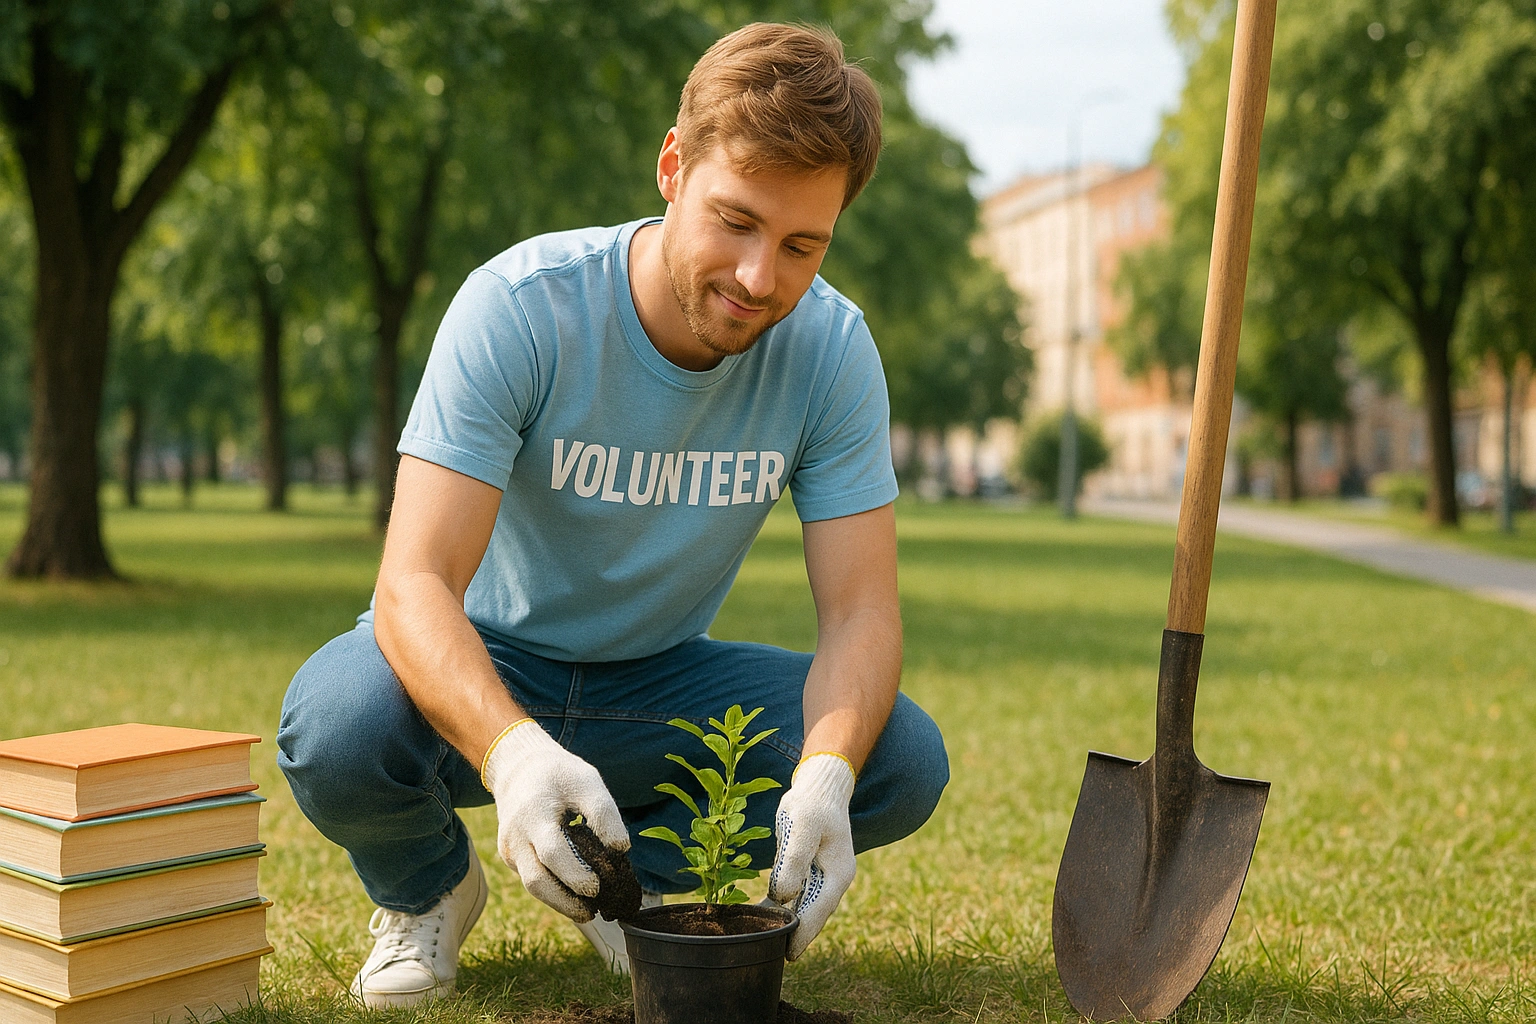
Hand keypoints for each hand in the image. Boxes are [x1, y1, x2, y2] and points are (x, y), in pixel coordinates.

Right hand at [481, 719, 628, 921]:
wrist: (519, 769)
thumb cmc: (560, 776)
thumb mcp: (587, 781)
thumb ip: (604, 813)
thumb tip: (620, 850)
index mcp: (533, 815)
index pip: (552, 852)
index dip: (575, 874)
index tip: (597, 887)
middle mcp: (516, 837)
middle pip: (536, 881)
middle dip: (565, 901)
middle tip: (594, 913)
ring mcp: (511, 850)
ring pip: (532, 886)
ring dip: (560, 902)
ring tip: (589, 912)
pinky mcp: (513, 857)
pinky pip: (533, 878)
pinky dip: (554, 890)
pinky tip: (577, 896)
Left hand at [767, 752, 855, 959]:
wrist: (819, 788)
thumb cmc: (812, 805)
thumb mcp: (803, 827)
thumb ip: (793, 861)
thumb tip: (784, 897)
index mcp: (838, 873)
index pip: (819, 911)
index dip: (803, 934)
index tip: (788, 954)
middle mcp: (833, 880)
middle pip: (813, 914)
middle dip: (796, 934)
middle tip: (773, 955)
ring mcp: (823, 876)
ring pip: (804, 907)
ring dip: (788, 922)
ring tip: (766, 940)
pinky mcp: (810, 870)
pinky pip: (796, 894)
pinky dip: (782, 904)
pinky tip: (764, 913)